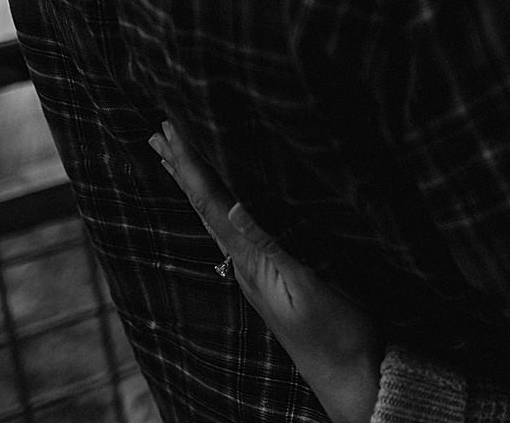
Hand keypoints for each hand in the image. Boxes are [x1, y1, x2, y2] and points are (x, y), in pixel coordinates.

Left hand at [151, 121, 384, 422]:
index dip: (190, 166)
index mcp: (250, 263)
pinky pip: (238, 231)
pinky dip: (223, 206)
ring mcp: (261, 273)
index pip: (211, 204)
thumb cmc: (335, 335)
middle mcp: (247, 266)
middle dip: (182, 169)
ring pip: (218, 219)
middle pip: (205, 208)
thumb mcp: (304, 289)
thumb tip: (235, 205)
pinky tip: (226, 204)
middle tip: (157, 133)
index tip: (170, 131)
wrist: (352, 377)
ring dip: (196, 185)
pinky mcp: (278, 277)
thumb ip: (269, 249)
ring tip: (175, 160)